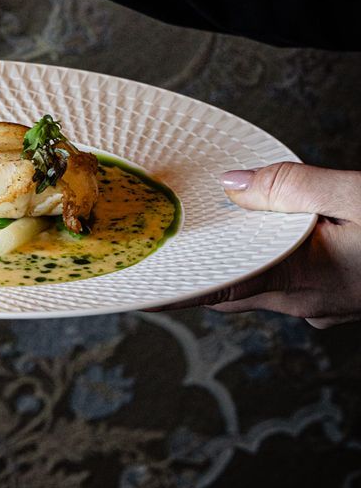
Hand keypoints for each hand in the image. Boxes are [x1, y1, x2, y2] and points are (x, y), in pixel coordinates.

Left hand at [188, 162, 360, 326]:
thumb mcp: (355, 195)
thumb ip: (292, 186)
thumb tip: (233, 184)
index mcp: (301, 278)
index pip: (221, 288)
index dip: (183, 286)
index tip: (148, 284)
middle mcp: (307, 299)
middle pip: (235, 283)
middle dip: (208, 259)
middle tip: (183, 228)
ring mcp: (324, 303)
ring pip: (263, 282)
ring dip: (246, 256)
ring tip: (229, 219)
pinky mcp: (338, 297)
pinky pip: (289, 281)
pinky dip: (274, 259)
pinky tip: (278, 230)